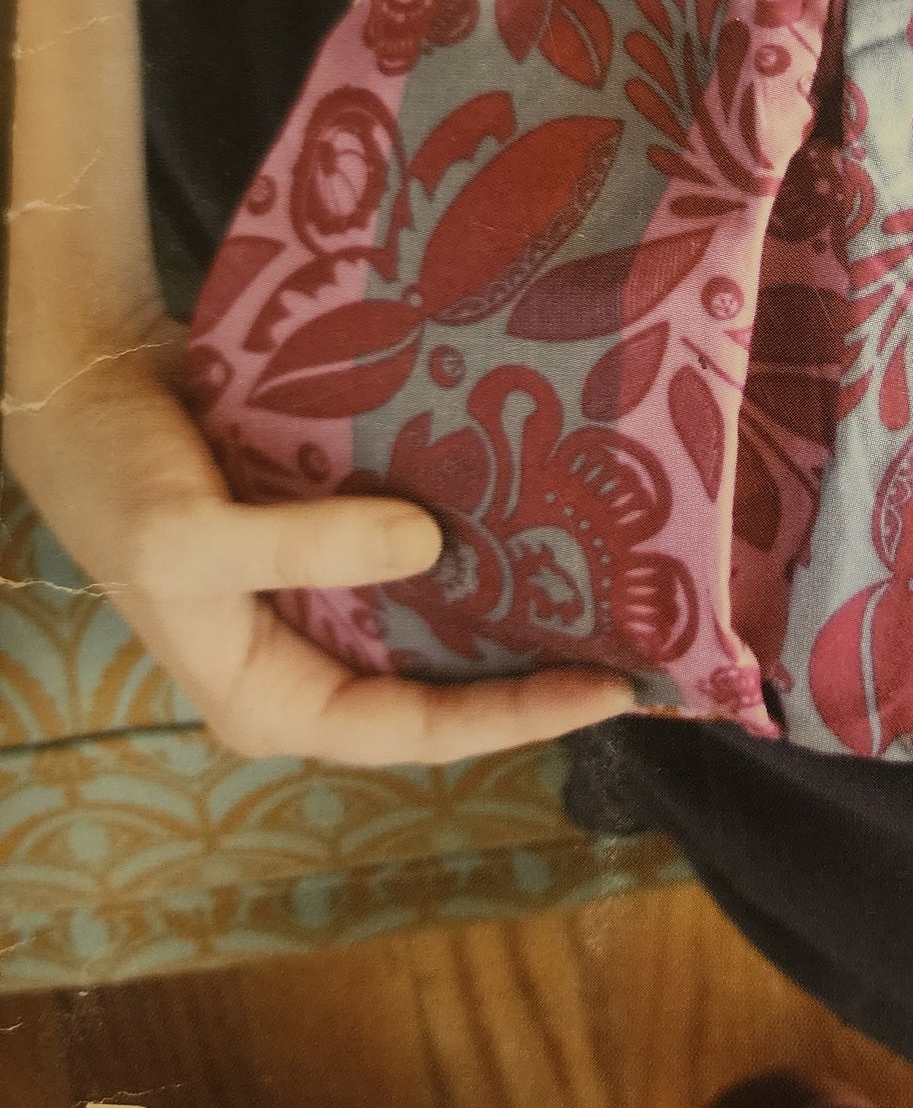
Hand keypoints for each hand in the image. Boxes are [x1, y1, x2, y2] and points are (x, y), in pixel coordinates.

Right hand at [4, 308, 635, 765]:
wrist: (72, 375)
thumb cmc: (114, 478)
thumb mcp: (190, 537)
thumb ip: (309, 549)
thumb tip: (431, 543)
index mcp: (272, 699)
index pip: (418, 732)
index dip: (518, 717)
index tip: (612, 689)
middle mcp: (307, 656)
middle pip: (442, 681)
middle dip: (535, 664)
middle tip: (645, 634)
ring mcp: (321, 593)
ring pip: (439, 612)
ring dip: (516, 593)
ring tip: (618, 572)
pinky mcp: (331, 529)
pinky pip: (419, 543)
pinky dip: (479, 526)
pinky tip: (548, 496)